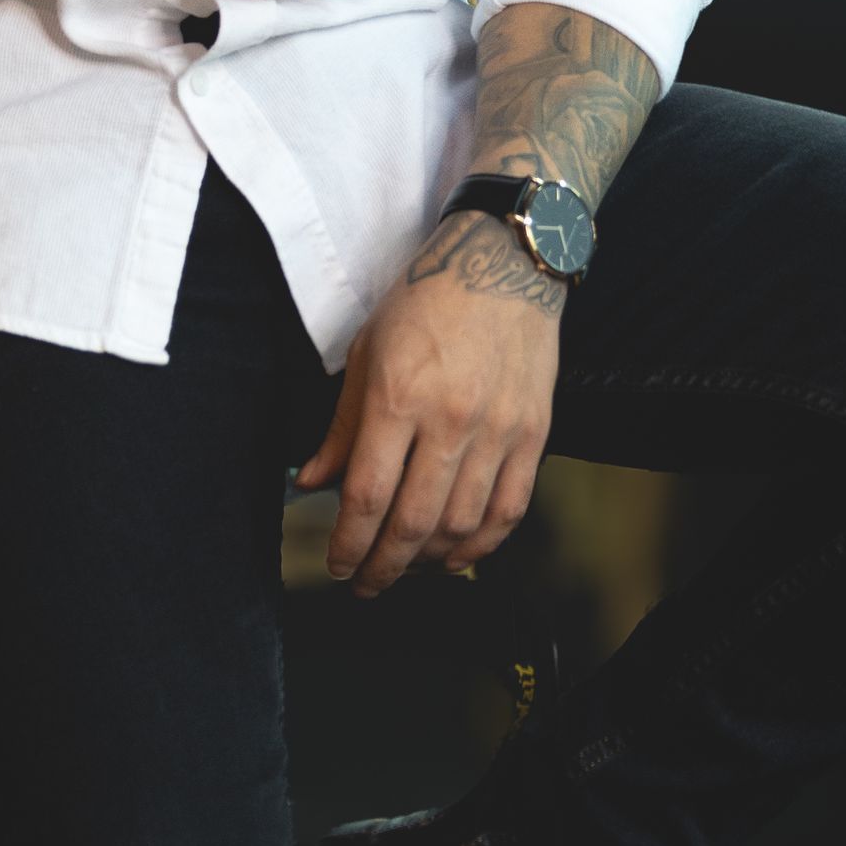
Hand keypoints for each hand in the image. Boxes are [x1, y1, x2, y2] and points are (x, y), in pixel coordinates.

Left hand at [292, 209, 563, 595]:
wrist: (504, 261)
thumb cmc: (427, 299)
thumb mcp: (368, 349)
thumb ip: (343, 425)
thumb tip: (311, 482)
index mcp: (399, 395)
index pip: (367, 496)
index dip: (347, 544)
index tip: (336, 565)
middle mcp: (450, 419)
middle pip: (412, 523)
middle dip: (382, 567)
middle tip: (365, 584)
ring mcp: (498, 429)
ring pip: (460, 527)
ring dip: (427, 561)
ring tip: (405, 566)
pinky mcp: (534, 433)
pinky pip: (508, 511)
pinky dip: (481, 546)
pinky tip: (457, 555)